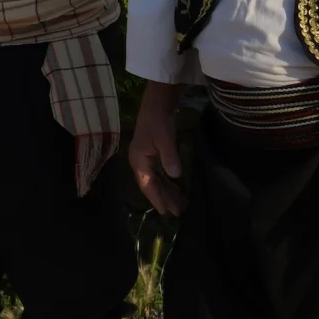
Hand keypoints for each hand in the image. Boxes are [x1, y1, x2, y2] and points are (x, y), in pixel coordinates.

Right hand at [129, 84, 187, 215]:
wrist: (155, 106)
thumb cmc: (159, 122)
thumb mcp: (165, 139)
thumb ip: (170, 157)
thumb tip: (175, 175)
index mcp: (139, 161)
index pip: (148, 185)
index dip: (157, 199)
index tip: (165, 211)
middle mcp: (139, 163)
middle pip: (151, 185)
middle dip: (163, 198)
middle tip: (177, 212)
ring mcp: (144, 160)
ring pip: (155, 181)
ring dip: (166, 192)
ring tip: (178, 205)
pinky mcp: (151, 156)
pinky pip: (157, 175)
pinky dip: (166, 183)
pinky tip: (175, 189)